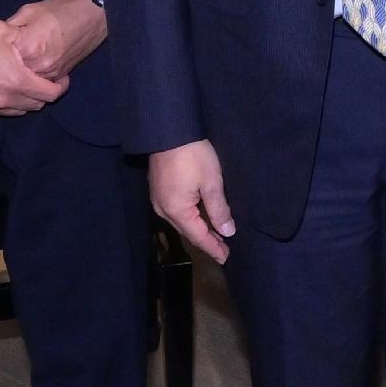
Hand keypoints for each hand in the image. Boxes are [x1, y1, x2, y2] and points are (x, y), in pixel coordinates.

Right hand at [0, 19, 63, 118]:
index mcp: (18, 81)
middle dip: (43, 93)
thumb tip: (30, 38)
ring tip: (21, 85)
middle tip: (41, 80)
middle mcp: (7, 100)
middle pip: (36, 105)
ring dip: (24, 101)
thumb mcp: (0, 29)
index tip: (62, 79)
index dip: (61, 87)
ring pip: (17, 111)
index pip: (51, 94)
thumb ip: (21, 35)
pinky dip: (4, 104)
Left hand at [7, 0, 107, 82]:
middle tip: (2, 62)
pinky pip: (42, 84)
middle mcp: (39, 65)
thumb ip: (11, 27)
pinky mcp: (61, 75)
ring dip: (21, 77)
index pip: (2, 59)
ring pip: (28, 84)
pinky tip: (32, 68)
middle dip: (7, 70)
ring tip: (17, 66)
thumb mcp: (29, 11)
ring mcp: (51, 73)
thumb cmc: (59, 10)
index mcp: (28, 47)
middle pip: (14, 76)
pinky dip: (35, 79)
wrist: (91, 16)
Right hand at [151, 139, 233, 263]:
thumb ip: (219, 210)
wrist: (169, 129)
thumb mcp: (212, 183)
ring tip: (215, 236)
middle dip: (206, 241)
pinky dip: (190, 218)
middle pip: (187, 231)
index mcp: (177, 210)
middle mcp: (163, 209)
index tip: (226, 258)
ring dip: (198, 229)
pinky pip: (176, 211)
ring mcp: (158, 199)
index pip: (198, 236)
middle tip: (223, 250)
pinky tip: (199, 217)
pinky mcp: (158, 188)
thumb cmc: (193, 155)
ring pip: (181, 221)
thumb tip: (227, 232)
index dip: (213, 248)